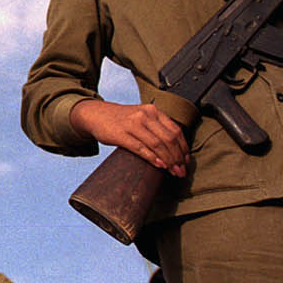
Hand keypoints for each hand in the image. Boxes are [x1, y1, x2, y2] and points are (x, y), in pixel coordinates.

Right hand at [70, 100, 188, 176]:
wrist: (96, 114)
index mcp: (153, 111)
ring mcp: (132, 124)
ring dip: (168, 161)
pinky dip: (153, 158)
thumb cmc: (122, 119)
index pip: (175, 130)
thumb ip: (157, 127)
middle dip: (178, 158)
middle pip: (168, 139)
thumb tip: (176, 150)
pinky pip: (141, 148)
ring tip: (173, 171)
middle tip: (182, 171)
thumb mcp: (142, 117)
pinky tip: (160, 165)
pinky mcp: (120, 134)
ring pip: (157, 144)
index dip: (183, 148)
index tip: (186, 161)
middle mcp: (144, 115)